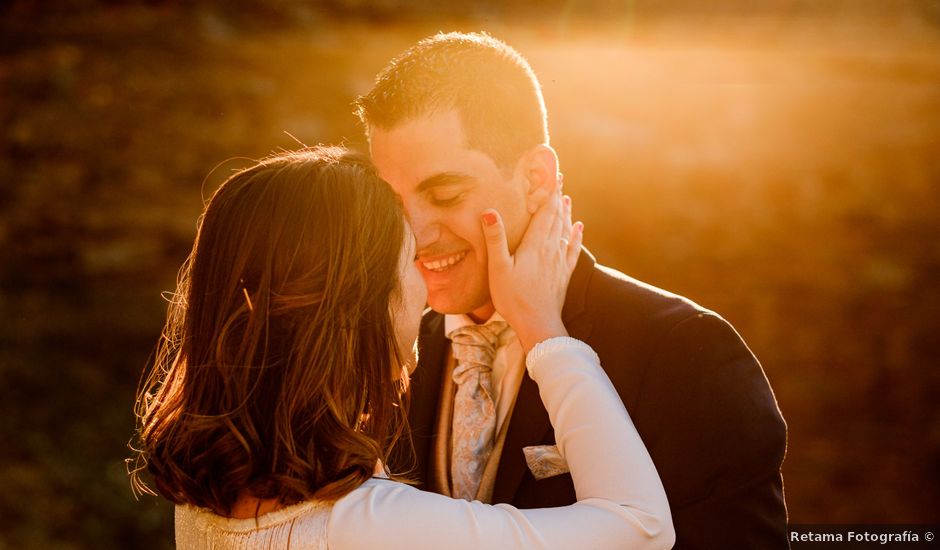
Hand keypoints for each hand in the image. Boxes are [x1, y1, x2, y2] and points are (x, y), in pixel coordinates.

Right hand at [480, 186, 582, 352]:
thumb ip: (496, 239)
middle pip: (556, 218)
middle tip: (559, 180)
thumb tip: (489, 211)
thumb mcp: (498, 268)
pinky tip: (578, 228)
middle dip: (557, 198)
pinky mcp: (564, 275)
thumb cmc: (514, 298)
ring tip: (567, 199)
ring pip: (565, 231)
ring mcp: (559, 262)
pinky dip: (575, 236)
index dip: (548, 193)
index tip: (552, 175)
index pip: (544, 212)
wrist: (539, 325)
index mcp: (534, 245)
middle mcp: (550, 249)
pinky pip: (572, 250)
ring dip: (566, 213)